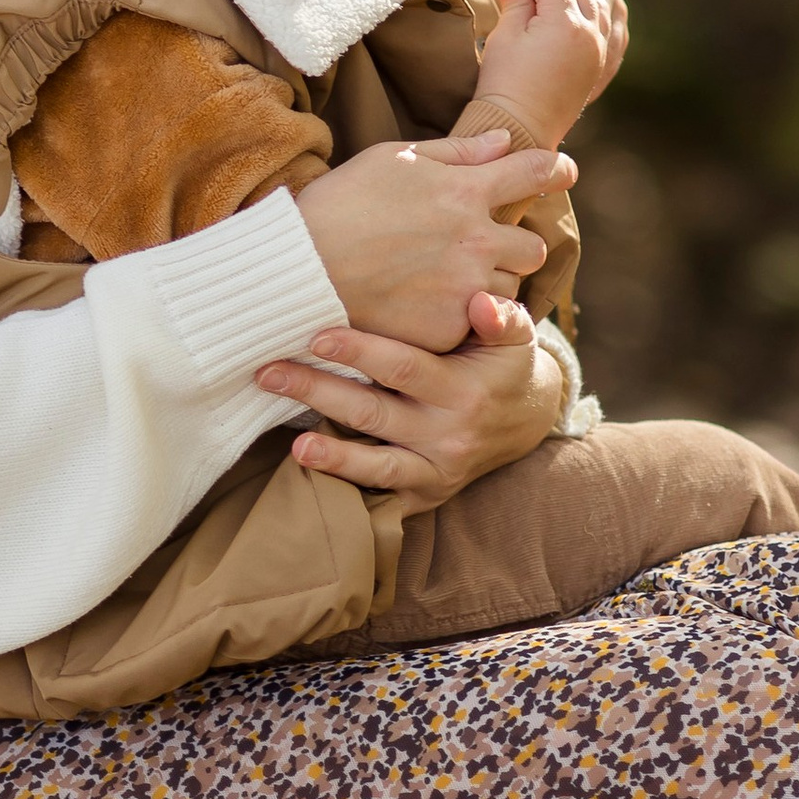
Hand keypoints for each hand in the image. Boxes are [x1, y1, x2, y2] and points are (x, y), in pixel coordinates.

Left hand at [255, 289, 564, 509]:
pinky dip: (347, 487)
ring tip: (294, 445)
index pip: (402, 369)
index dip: (358, 352)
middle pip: (373, 414)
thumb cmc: (506, 366)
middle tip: (269, 373)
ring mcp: (436, 471)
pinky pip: (382, 496)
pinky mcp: (426, 495)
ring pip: (376, 466)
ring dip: (332, 457)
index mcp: (463, 392)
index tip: (315, 335)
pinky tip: (310, 476)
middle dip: (317, 392)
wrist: (528, 421)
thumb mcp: (515, 337)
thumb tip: (480, 303)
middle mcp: (448, 436)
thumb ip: (501, 317)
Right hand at [295, 131, 573, 349]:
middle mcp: (476, 240)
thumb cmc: (338, 206)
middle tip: (483, 249)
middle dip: (515, 247)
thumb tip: (500, 143)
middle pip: (533, 247)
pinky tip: (423, 308)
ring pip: (507, 291)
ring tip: (445, 283)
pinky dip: (456, 316)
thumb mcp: (393, 160)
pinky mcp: (448, 328)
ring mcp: (465, 288)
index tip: (562, 171)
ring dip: (488, 285)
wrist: (298, 271)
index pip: (535, 171)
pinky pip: (472, 324)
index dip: (555, 169)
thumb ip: (455, 154)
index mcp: (466, 191)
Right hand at [472, 0, 626, 145]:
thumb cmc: (505, 83)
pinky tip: (578, 12)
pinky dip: (595, 11)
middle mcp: (590, 33)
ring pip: (598, 3)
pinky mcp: (600, 64)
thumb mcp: (505, 36)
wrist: (521, 128)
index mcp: (565, 22)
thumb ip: (515, 1)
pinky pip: (608, 26)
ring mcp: (600, 50)